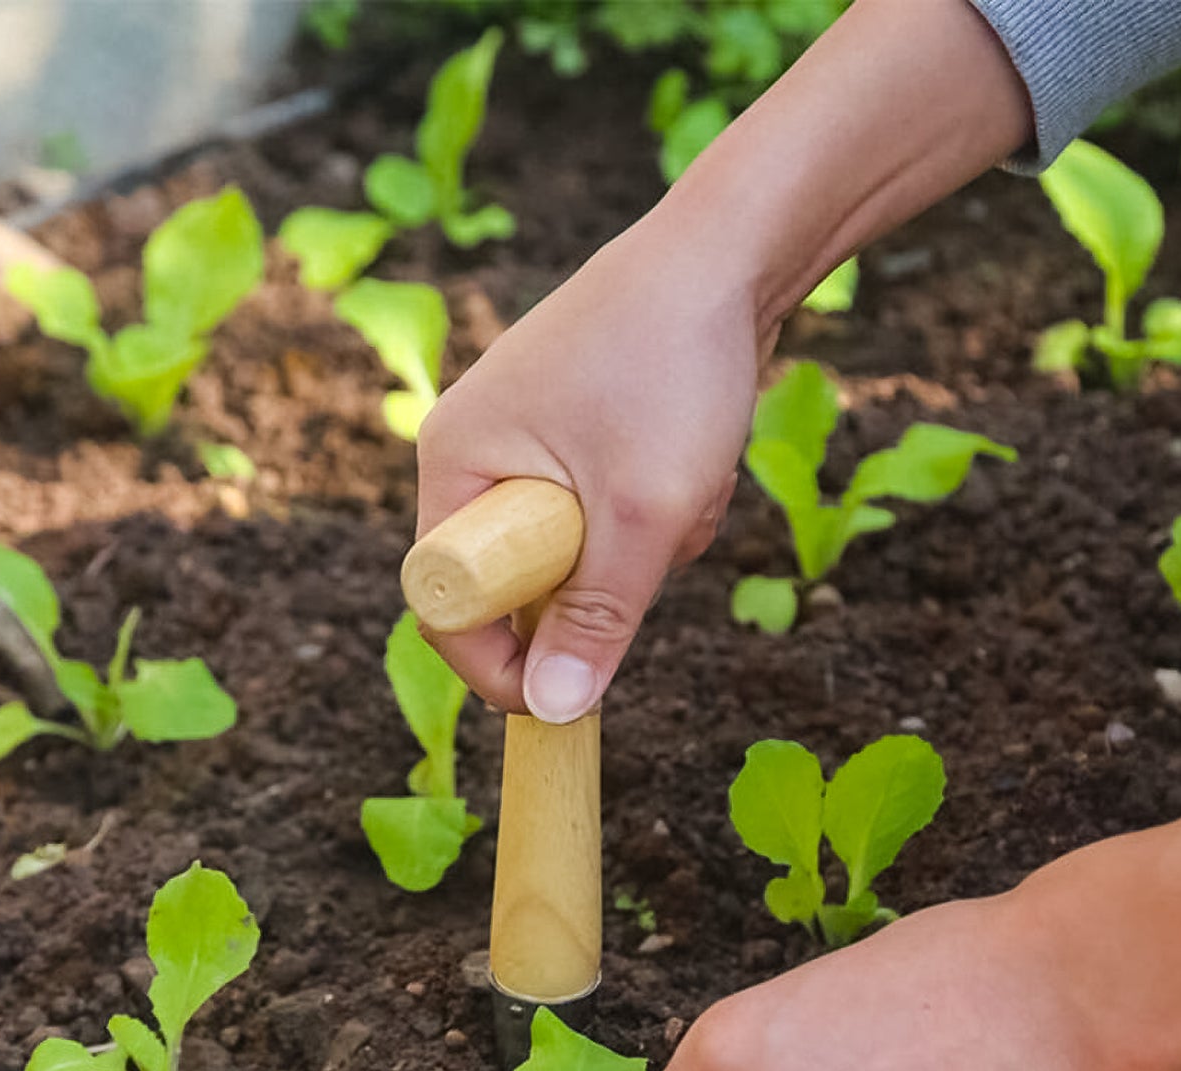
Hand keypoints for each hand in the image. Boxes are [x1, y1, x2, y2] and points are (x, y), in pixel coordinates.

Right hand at [415, 211, 765, 719]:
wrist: (734, 249)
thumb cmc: (673, 365)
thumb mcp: (641, 511)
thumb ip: (596, 618)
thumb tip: (553, 711)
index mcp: (456, 461)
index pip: (446, 601)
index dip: (497, 665)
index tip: (564, 702)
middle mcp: (476, 450)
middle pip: (519, 582)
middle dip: (600, 582)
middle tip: (657, 540)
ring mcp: (529, 439)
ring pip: (577, 553)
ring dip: (643, 544)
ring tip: (689, 480)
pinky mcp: (579, 434)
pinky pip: (607, 513)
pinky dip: (656, 508)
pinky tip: (697, 459)